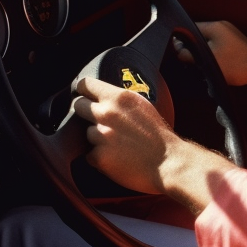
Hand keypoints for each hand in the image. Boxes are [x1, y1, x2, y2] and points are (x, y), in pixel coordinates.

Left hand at [74, 76, 181, 193]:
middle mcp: (107, 113)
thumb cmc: (158, 134)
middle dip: (85, 112)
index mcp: (119, 97)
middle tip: (97, 121)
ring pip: (86, 133)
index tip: (84, 95)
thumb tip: (103, 96)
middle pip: (78, 105)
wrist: (168, 162)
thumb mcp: (141, 105)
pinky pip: (89, 154)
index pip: (85, 84)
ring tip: (115, 144)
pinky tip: (115, 158)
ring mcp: (101, 135)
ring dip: (96, 138)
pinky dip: (99, 157)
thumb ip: (120, 99)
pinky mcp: (99, 157)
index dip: (82, 90)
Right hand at [174, 20, 246, 88]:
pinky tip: (217, 65)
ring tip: (207, 64)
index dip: (183, 40)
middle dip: (194, 48)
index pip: (191, 28)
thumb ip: (189, 54)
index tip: (180, 51)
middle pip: (200, 34)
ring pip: (209, 41)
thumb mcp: (208, 61)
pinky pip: (219, 45)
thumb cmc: (239, 65)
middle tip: (194, 61)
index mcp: (215, 26)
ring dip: (205, 52)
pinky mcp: (235, 42)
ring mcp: (230, 34)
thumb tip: (178, 49)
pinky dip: (215, 54)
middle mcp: (222, 26)